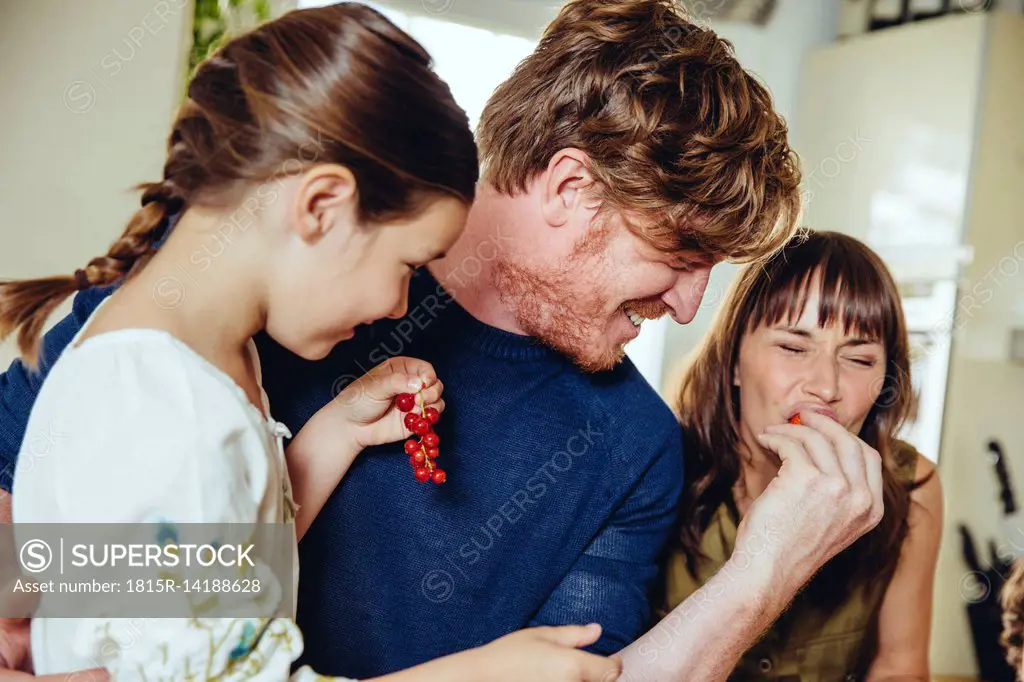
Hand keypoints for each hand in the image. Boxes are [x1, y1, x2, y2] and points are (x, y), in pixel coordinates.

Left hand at [331, 357, 444, 449]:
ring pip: (437, 401)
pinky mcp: (415, 419)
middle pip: (435, 384)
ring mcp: (414, 402)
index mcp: (402, 369)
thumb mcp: (375, 386)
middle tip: (420, 399)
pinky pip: (431, 418)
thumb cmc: (358, 400)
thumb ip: (398, 382)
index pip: (425, 368)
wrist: (350, 426)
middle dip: (432, 392)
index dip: (428, 376)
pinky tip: (416, 420)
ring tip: (416, 409)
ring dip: (432, 406)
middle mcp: (411, 384)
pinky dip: (428, 419)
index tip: (424, 385)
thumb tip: (420, 383)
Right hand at [470, 625, 620, 681]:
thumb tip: (596, 630)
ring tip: (563, 673)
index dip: (613, 663)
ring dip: (583, 681)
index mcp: (574, 666)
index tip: (608, 659)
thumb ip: (572, 635)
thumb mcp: (540, 636)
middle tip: (581, 666)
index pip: (612, 671)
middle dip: (597, 675)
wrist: (480, 679)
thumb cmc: (507, 656)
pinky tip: (555, 680)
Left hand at [739, 410, 883, 588]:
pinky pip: (791, 444)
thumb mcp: (832, 523)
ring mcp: (835, 487)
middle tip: (801, 417)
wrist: (768, 571)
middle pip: (847, 441)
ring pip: (816, 439)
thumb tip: (823, 447)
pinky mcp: (805, 479)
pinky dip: (776, 437)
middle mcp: (859, 498)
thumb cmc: (789, 548)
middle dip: (823, 424)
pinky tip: (765, 440)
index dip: (845, 437)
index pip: (868, 458)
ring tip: (773, 432)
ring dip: (792, 429)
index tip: (824, 430)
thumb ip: (839, 493)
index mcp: (871, 510)